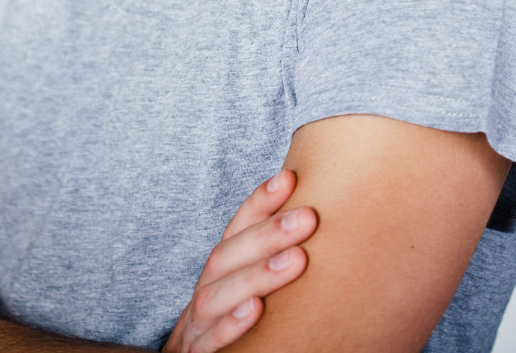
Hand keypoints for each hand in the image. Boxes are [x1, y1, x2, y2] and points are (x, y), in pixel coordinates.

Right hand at [163, 169, 316, 352]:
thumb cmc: (232, 315)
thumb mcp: (247, 281)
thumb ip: (275, 254)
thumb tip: (318, 216)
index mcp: (222, 266)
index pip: (237, 227)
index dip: (260, 202)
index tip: (289, 178)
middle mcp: (207, 287)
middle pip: (228, 255)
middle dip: (267, 233)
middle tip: (308, 217)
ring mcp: (197, 322)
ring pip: (216, 295)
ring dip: (256, 275)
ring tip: (295, 260)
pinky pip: (209, 341)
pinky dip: (231, 325)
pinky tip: (256, 310)